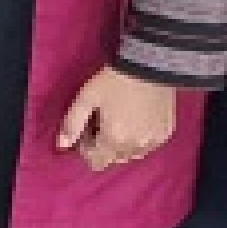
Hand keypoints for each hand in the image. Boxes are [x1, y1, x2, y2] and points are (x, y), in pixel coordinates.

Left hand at [58, 67, 180, 171]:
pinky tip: (136, 119)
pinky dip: (139, 139)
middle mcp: (136, 146)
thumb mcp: (86, 98)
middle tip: (102, 120)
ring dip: (121, 144)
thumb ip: (72, 124)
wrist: (150, 65)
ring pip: (131, 154)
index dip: (86, 147)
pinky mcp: (165, 133)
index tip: (87, 128)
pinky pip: (148, 146)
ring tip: (119, 119)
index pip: (95, 162)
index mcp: (114, 140)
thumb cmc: (114, 80)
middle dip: (103, 145)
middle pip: (112, 159)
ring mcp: (154, 141)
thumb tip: (61, 145)